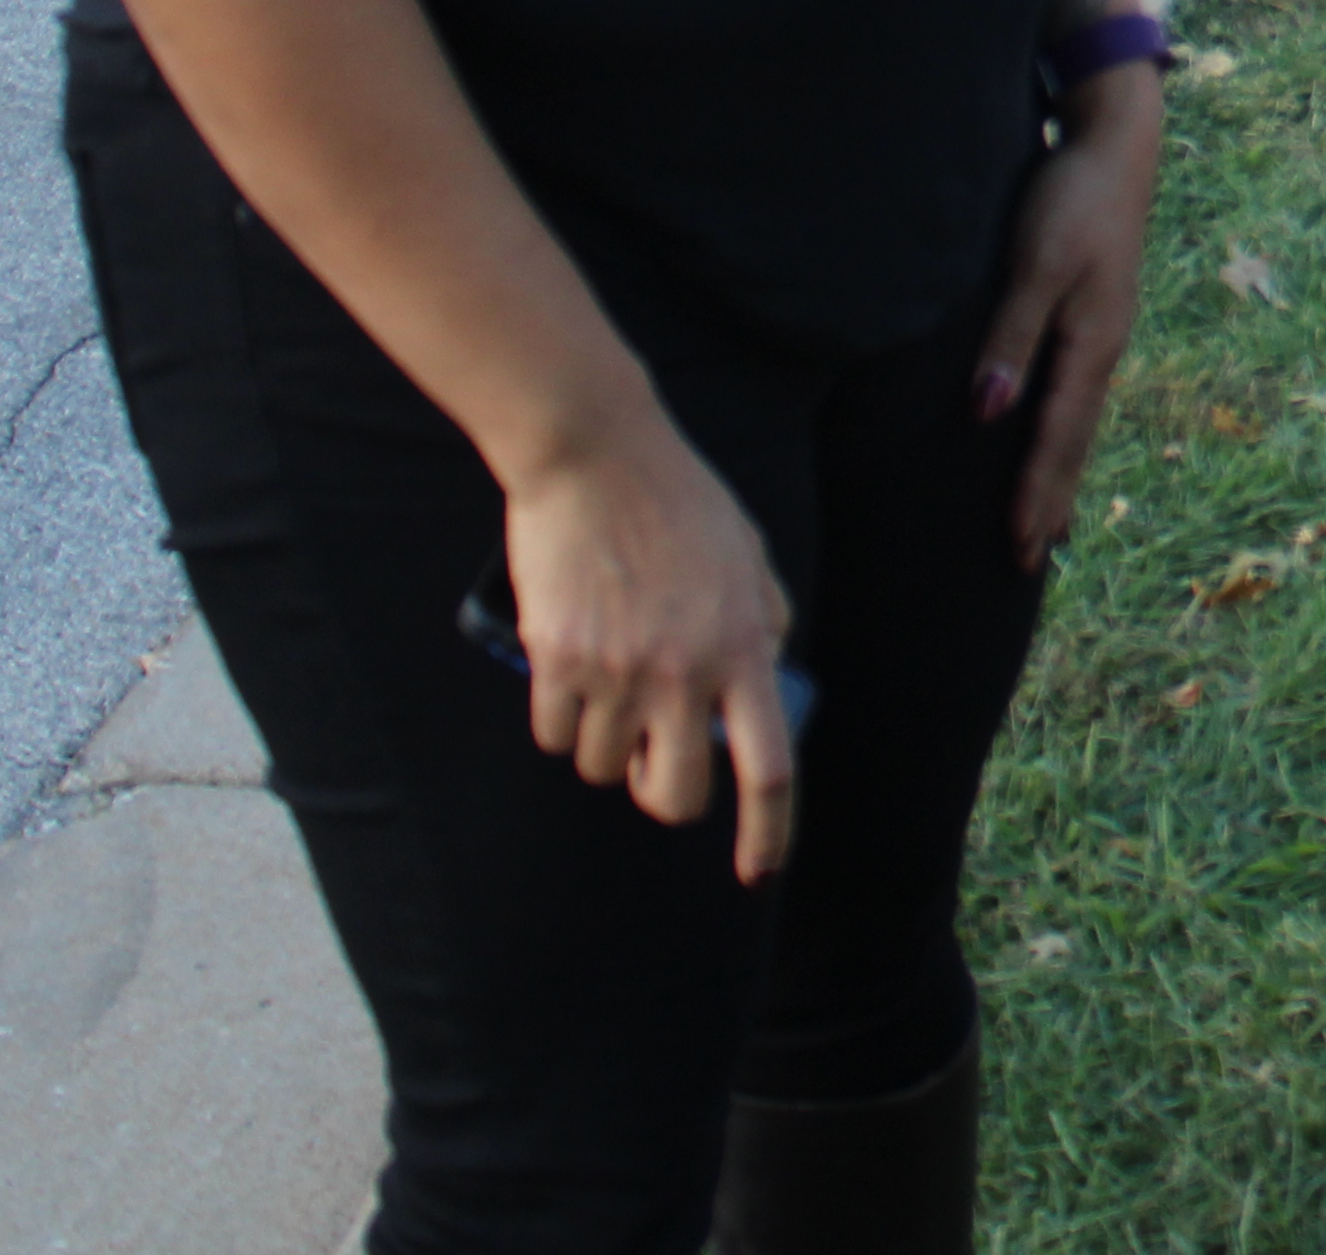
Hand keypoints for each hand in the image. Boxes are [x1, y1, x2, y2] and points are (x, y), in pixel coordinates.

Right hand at [501, 419, 797, 879]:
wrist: (596, 456)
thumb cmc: (679, 501)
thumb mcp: (748, 558)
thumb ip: (761, 624)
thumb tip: (762, 684)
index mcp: (744, 648)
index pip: (770, 767)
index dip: (768, 831)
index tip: (757, 869)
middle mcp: (685, 672)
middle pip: (677, 793)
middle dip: (664, 792)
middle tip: (656, 761)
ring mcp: (618, 670)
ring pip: (605, 768)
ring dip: (607, 746)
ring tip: (609, 683)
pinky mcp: (557, 660)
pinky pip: (556, 737)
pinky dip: (561, 723)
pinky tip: (567, 676)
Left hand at [975, 83, 1162, 566]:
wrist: (1116, 141)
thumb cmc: (1070, 198)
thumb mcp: (1036, 264)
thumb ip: (1012, 337)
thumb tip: (989, 412)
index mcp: (1092, 344)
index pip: (1057, 437)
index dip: (1037, 494)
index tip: (1021, 549)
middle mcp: (1102, 348)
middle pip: (1075, 441)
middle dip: (1054, 502)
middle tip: (1032, 562)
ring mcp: (1100, 333)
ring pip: (1077, 421)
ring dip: (1060, 474)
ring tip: (1048, 523)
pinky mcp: (1091, 315)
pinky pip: (1075, 394)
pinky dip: (1062, 434)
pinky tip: (1052, 440)